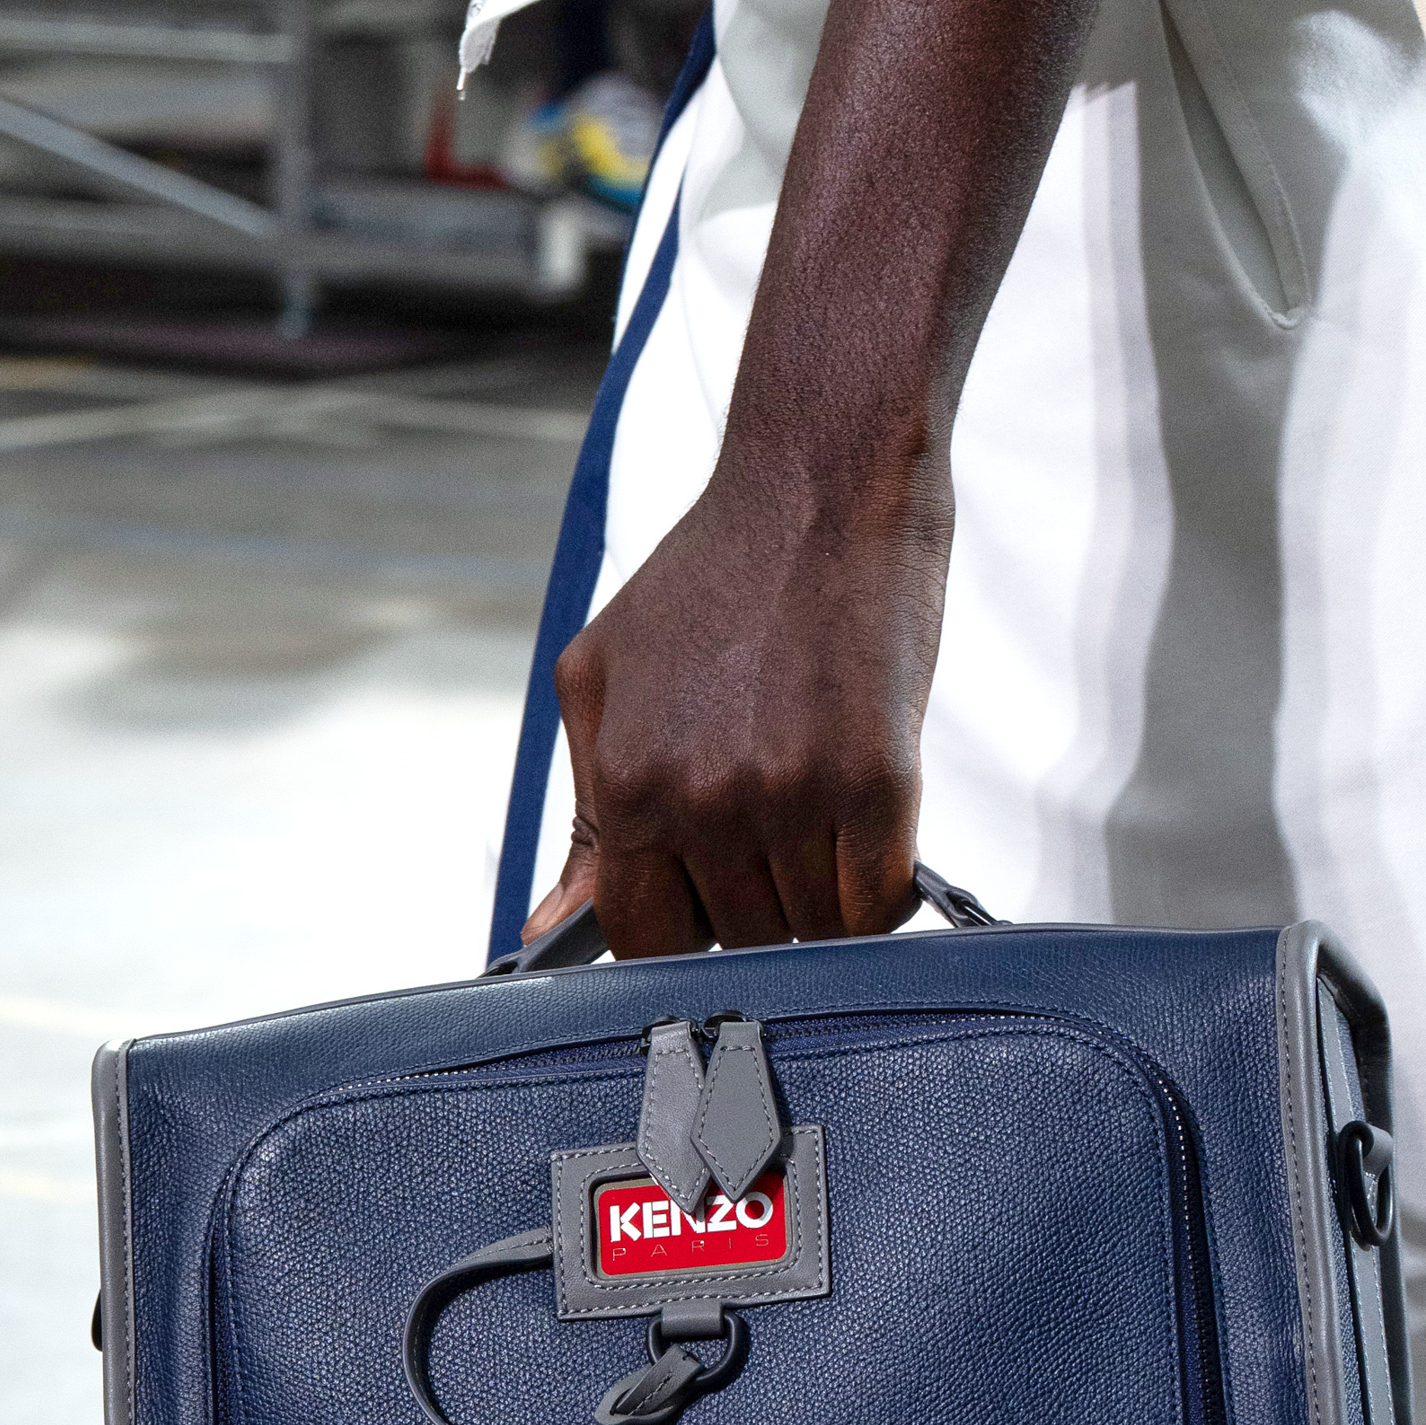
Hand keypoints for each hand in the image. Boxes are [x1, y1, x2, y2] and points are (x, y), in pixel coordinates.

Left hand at [522, 445, 952, 958]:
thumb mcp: (604, 679)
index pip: (642, 938)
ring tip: (817, 812)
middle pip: (737, 939)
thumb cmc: (714, 576)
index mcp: (629, 780)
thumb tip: (548, 927)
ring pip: (811, 930)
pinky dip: (877, 891)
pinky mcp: (877, 783)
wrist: (820, 485)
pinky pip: (877, 904)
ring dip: (820, 896)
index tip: (703, 909)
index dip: (678, 936)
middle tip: (773, 827)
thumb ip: (584, 818)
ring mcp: (793, 795)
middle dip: (755, 905)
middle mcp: (704, 798)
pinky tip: (864, 834)